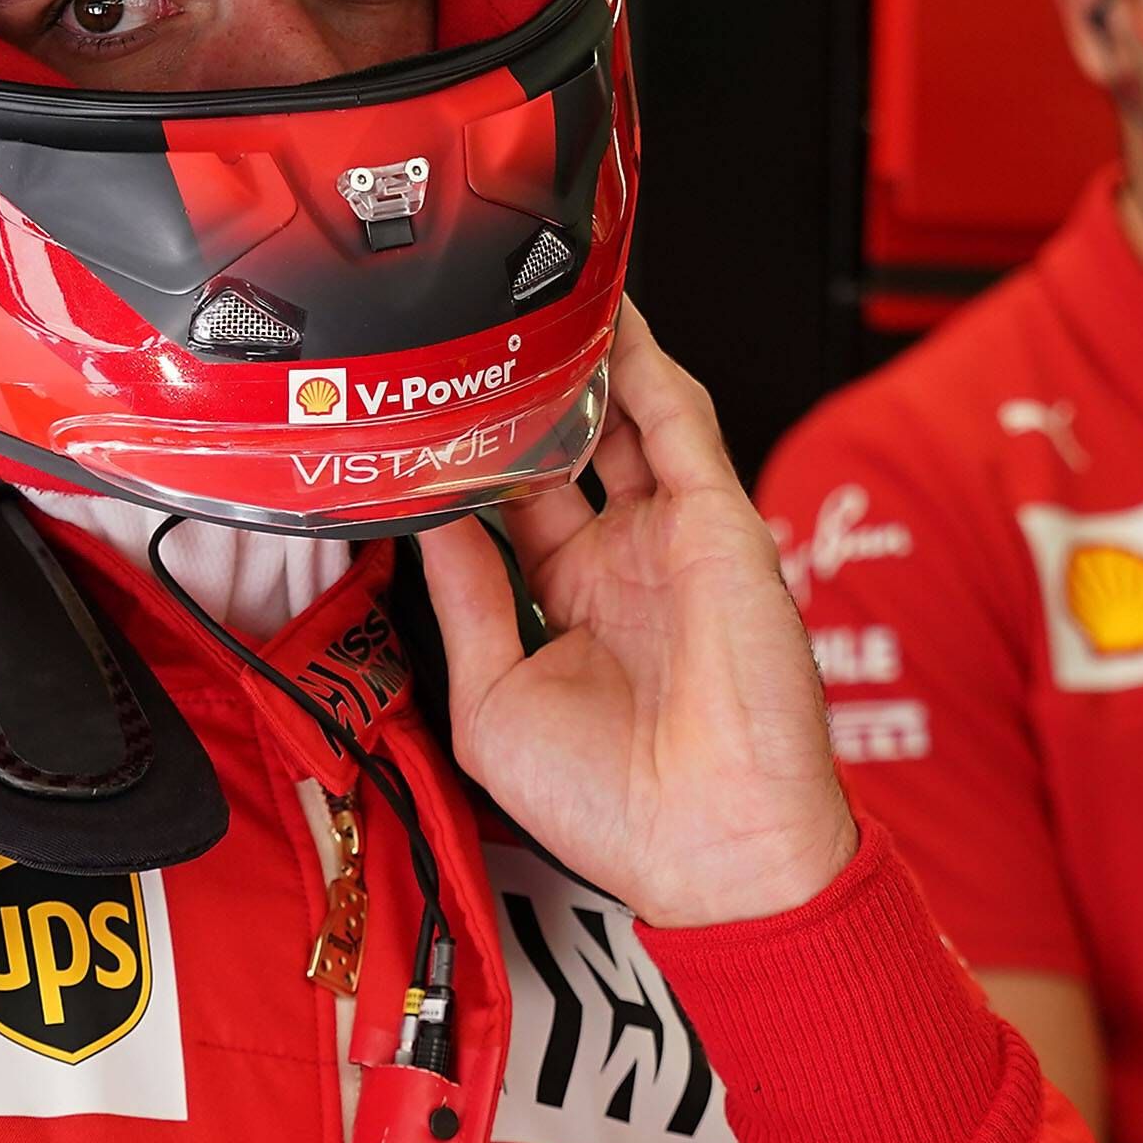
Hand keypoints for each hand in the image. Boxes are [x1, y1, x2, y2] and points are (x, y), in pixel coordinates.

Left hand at [419, 308, 855, 928]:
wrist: (711, 844)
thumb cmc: (613, 808)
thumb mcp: (496, 699)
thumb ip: (465, 600)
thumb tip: (424, 521)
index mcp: (571, 609)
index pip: (515, 508)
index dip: (474, 460)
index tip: (424, 417)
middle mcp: (623, 566)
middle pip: (567, 451)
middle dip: (526, 395)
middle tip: (476, 334)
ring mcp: (672, 539)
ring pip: (624, 420)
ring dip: (587, 360)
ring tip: (538, 297)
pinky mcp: (719, 522)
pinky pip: (679, 424)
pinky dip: (646, 366)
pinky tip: (610, 318)